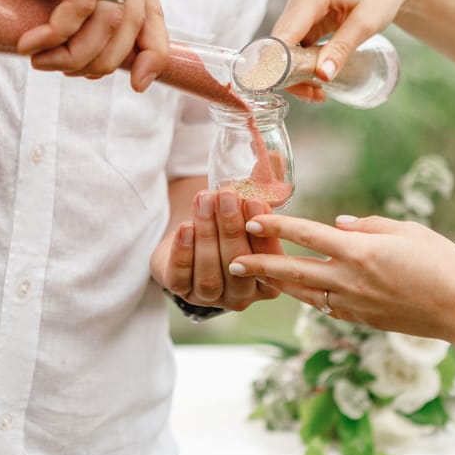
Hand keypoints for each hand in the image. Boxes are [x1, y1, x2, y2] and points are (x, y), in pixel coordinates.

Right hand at [0, 0, 167, 90]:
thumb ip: (89, 21)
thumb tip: (104, 68)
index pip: (153, 11)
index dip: (153, 53)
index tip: (139, 85)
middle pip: (133, 21)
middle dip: (101, 60)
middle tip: (65, 72)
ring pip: (109, 20)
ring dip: (76, 54)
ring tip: (43, 63)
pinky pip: (81, 7)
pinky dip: (57, 35)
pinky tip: (32, 44)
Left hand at [153, 189, 282, 311]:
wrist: (194, 226)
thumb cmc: (230, 215)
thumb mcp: (249, 200)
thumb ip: (264, 183)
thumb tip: (274, 157)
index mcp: (268, 280)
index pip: (270, 262)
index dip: (263, 232)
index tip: (255, 201)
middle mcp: (241, 295)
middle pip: (238, 268)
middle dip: (231, 229)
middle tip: (227, 196)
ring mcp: (210, 297)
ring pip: (209, 276)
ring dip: (207, 235)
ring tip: (205, 201)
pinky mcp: (180, 290)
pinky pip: (180, 277)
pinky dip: (183, 252)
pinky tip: (185, 227)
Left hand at [227, 213, 454, 343]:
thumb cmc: (444, 263)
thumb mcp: (407, 231)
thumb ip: (368, 225)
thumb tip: (338, 223)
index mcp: (359, 251)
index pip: (307, 235)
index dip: (278, 226)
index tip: (254, 220)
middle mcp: (350, 280)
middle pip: (293, 272)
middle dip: (260, 266)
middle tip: (233, 263)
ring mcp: (354, 305)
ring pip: (305, 293)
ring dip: (280, 284)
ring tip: (259, 276)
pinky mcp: (363, 321)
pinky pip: (328, 307)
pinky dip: (311, 297)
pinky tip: (304, 291)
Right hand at [271, 0, 411, 101]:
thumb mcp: (366, 24)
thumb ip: (342, 49)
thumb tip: (322, 76)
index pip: (284, 35)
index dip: (278, 63)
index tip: (288, 89)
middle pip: (280, 44)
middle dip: (291, 73)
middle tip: (314, 96)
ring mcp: (300, 7)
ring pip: (286, 47)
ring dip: (297, 72)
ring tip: (318, 93)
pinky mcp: (305, 17)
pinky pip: (296, 45)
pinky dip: (303, 64)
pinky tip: (317, 78)